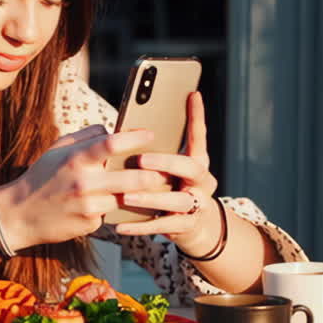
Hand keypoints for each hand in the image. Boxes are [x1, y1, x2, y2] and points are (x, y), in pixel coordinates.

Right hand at [0, 125, 170, 249]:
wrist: (18, 215)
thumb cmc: (41, 177)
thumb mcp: (57, 150)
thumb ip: (86, 137)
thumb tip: (112, 129)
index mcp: (75, 159)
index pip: (112, 144)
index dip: (136, 138)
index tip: (151, 135)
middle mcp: (83, 182)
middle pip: (131, 178)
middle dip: (153, 174)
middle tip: (164, 170)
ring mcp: (87, 206)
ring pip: (126, 197)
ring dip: (142, 194)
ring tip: (154, 187)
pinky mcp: (90, 224)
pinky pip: (111, 213)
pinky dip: (116, 208)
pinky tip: (115, 205)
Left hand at [111, 92, 221, 254]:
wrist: (195, 228)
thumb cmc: (172, 188)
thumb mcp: (169, 169)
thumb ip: (157, 151)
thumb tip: (125, 130)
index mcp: (198, 161)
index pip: (199, 135)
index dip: (197, 116)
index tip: (191, 95)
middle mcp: (203, 181)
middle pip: (191, 168)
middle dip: (166, 163)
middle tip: (141, 160)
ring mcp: (198, 205)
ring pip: (178, 201)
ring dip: (151, 198)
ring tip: (127, 196)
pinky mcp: (187, 227)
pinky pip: (163, 227)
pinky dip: (140, 226)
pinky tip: (119, 225)